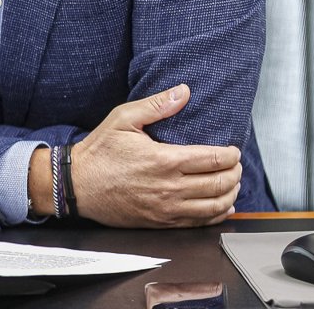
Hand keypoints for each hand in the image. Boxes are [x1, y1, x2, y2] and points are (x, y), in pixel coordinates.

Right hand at [67, 84, 240, 227]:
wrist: (77, 185)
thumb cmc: (99, 152)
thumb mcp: (123, 118)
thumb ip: (156, 105)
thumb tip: (183, 92)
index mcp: (165, 160)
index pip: (213, 160)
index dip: (231, 155)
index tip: (234, 150)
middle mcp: (170, 188)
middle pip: (220, 184)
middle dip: (235, 173)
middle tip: (236, 165)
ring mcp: (167, 209)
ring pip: (214, 206)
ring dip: (230, 194)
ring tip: (233, 183)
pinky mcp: (161, 222)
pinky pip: (199, 223)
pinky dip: (217, 215)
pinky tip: (223, 207)